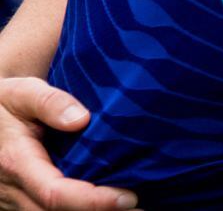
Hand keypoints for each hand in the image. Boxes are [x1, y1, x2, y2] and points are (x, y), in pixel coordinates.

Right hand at [0, 78, 134, 209]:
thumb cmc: (7, 102)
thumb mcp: (23, 92)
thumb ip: (51, 102)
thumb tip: (81, 119)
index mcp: (15, 162)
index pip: (55, 193)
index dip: (92, 201)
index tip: (128, 197)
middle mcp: (12, 189)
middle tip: (141, 205)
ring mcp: (14, 200)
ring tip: (133, 208)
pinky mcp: (20, 202)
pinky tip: (107, 205)